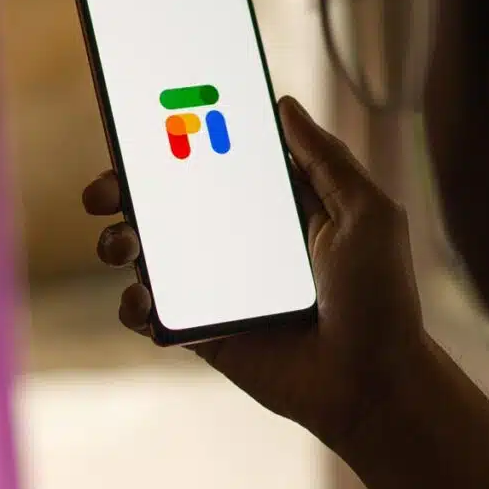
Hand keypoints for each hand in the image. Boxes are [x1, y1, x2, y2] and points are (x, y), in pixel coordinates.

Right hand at [82, 96, 425, 447]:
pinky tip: (142, 298)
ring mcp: (217, 285)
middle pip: (168, 201)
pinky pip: (151, 312)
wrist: (371, 382)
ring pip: (148, 252)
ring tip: (120, 242)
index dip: (178, 139)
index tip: (145, 120)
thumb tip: (283, 106)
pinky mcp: (204, 330)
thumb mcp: (367, 214)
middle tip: (108, 187)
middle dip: (126, 186)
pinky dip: (133, 303)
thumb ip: (326, 160)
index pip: (215, 159)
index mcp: (274, 205)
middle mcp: (239, 239)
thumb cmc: (380, 297)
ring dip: (117, 239)